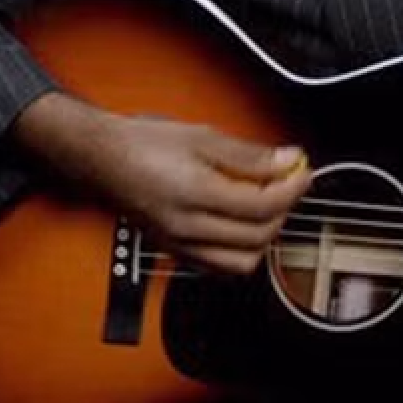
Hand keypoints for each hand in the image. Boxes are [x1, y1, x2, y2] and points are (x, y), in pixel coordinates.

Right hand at [17, 93, 310, 274]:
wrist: (100, 158)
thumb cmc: (142, 143)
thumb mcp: (203, 137)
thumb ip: (250, 155)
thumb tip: (289, 160)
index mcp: (194, 195)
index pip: (264, 206)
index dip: (293, 187)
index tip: (303, 170)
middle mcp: (186, 228)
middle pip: (259, 236)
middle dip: (284, 209)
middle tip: (287, 183)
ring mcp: (179, 245)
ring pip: (242, 262)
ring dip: (264, 235)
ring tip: (265, 204)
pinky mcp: (174, 252)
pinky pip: (220, 266)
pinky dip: (240, 250)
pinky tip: (242, 223)